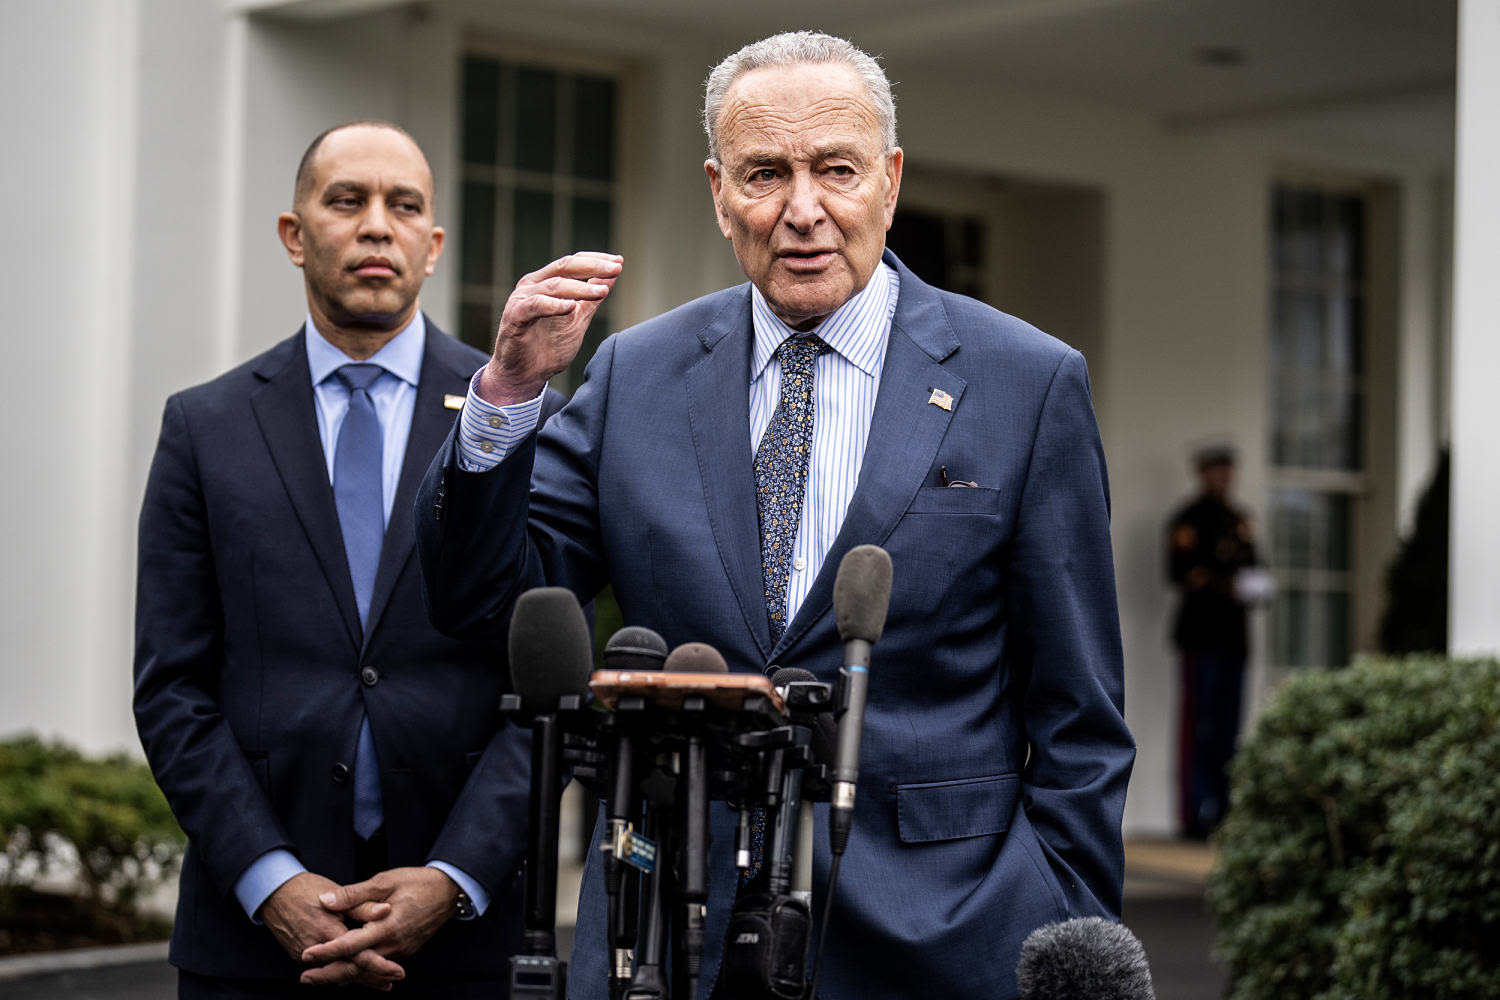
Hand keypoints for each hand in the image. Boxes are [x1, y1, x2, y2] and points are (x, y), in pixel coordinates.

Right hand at [259, 872, 404, 988]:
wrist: (274, 893)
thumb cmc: (306, 889)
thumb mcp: (337, 894)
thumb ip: (362, 906)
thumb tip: (385, 910)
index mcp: (329, 933)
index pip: (358, 956)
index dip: (379, 965)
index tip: (396, 970)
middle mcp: (316, 950)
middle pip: (348, 971)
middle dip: (371, 978)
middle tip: (392, 979)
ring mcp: (305, 955)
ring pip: (336, 971)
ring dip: (358, 977)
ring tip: (380, 981)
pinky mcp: (300, 955)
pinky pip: (325, 967)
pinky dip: (341, 971)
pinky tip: (354, 973)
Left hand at [298, 866, 461, 985]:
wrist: (450, 891)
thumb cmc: (418, 882)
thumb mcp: (385, 881)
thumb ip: (354, 894)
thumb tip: (326, 901)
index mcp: (386, 927)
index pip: (350, 946)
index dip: (326, 952)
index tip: (306, 955)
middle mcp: (393, 945)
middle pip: (356, 967)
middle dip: (329, 975)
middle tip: (305, 978)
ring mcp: (401, 951)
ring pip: (367, 969)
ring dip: (343, 974)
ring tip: (320, 977)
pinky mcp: (405, 950)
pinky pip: (379, 966)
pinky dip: (361, 970)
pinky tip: (348, 971)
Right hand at [478, 251, 622, 404]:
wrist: (525, 375)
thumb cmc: (549, 347)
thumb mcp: (578, 318)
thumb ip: (593, 297)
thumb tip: (614, 273)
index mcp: (547, 282)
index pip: (573, 262)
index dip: (596, 260)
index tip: (618, 262)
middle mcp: (533, 285)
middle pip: (564, 267)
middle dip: (592, 267)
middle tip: (615, 268)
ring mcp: (522, 298)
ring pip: (553, 285)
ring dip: (580, 288)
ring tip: (601, 292)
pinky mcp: (514, 316)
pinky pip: (534, 305)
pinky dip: (553, 305)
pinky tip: (570, 307)